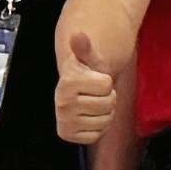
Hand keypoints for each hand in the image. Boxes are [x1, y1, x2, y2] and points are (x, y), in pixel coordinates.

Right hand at [52, 14, 122, 147]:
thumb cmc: (86, 74)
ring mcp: (64, 121)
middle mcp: (62, 103)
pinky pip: (98, 134)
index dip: (106, 82)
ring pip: (106, 120)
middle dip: (108, 98)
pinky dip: (99, 127)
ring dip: (105, 113)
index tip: (94, 80)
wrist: (75, 92)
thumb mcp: (88, 59)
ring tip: (93, 105)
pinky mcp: (69, 135)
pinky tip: (90, 118)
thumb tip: (78, 34)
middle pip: (109, 103)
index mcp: (67, 83)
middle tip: (95, 94)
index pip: (107, 84)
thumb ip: (85, 48)